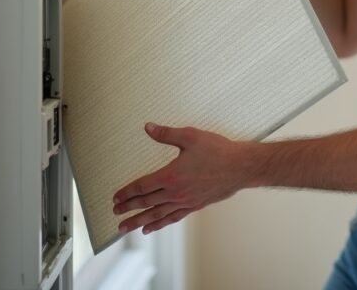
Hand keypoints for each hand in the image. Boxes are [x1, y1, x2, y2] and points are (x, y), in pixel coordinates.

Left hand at [112, 123, 257, 234]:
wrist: (240, 167)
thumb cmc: (217, 150)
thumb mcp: (190, 136)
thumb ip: (166, 134)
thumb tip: (148, 127)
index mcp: (171, 175)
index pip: (142, 186)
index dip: (127, 192)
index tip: (116, 198)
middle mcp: (176, 192)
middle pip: (146, 203)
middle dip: (129, 209)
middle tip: (115, 214)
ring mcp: (185, 201)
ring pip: (157, 215)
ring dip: (139, 221)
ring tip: (125, 228)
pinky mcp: (195, 206)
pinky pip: (173, 218)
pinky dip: (160, 224)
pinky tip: (151, 228)